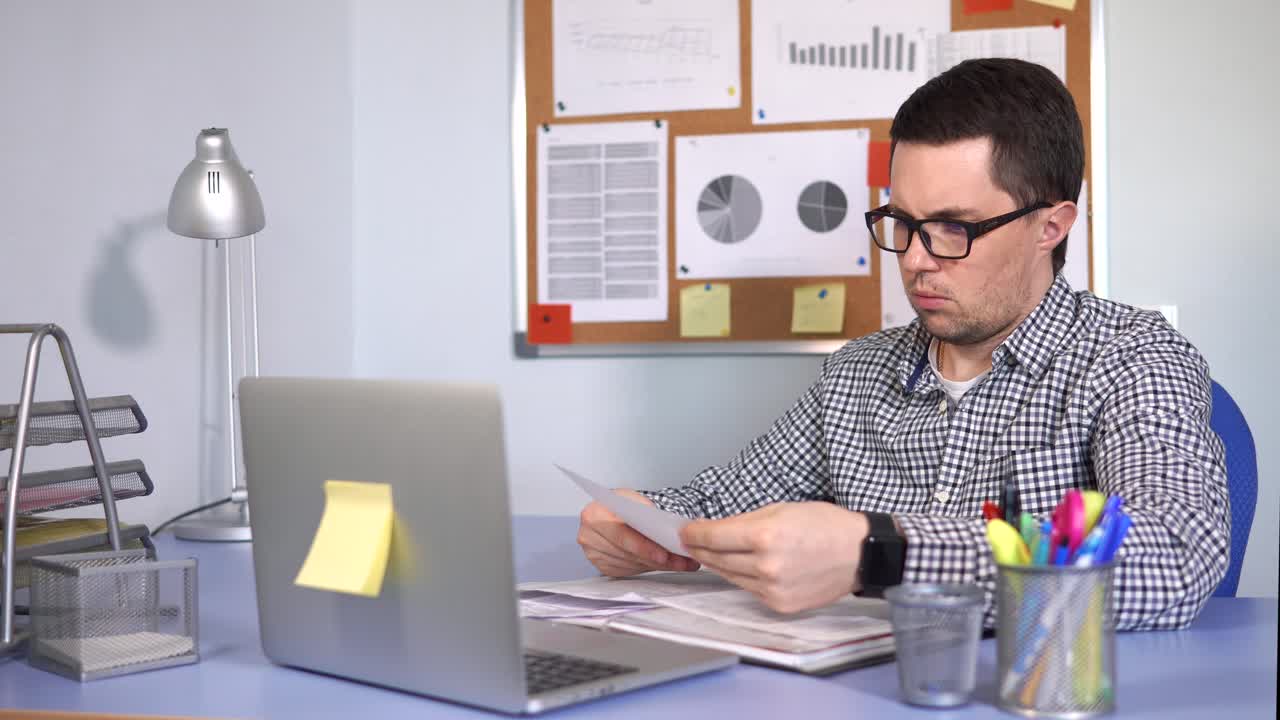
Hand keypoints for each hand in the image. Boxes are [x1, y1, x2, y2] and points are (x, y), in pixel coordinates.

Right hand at [577, 489, 700, 576]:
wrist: (614, 511)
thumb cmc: (624, 505)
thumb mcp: (635, 500)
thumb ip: (647, 515)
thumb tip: (667, 533)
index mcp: (594, 515)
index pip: (621, 536)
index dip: (643, 547)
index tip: (664, 555)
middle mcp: (589, 536)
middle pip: (628, 554)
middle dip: (658, 559)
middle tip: (682, 561)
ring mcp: (594, 554)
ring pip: (631, 565)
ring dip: (657, 565)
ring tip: (681, 563)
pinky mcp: (602, 566)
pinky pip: (629, 571)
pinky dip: (648, 567)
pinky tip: (663, 564)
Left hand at [681, 502, 869, 613]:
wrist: (860, 553)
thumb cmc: (825, 525)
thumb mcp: (781, 509)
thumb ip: (744, 522)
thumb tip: (716, 530)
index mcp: (765, 536)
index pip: (714, 537)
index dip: (694, 533)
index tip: (683, 531)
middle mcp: (765, 566)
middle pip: (718, 559)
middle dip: (701, 548)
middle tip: (689, 541)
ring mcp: (772, 589)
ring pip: (731, 576)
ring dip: (718, 564)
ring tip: (709, 554)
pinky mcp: (780, 604)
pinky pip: (750, 589)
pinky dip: (742, 578)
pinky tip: (740, 567)